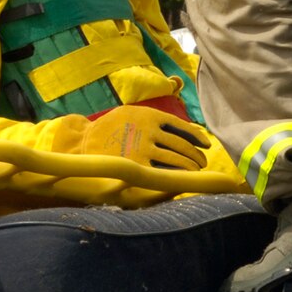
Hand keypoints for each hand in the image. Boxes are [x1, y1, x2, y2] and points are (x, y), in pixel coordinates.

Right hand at [76, 106, 215, 170]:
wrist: (85, 142)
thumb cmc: (114, 128)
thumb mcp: (134, 113)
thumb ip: (158, 120)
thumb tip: (189, 131)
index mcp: (150, 115)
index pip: (183, 127)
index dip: (198, 138)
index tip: (206, 146)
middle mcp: (149, 131)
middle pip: (183, 146)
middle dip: (197, 156)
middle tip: (202, 162)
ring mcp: (142, 149)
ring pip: (177, 159)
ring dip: (191, 167)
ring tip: (195, 171)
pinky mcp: (136, 165)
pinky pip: (163, 171)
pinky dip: (177, 176)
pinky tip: (183, 178)